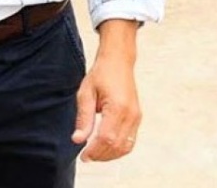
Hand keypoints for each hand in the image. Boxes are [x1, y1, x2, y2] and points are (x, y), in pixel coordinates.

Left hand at [71, 21, 140, 161]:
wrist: (118, 60)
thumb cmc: (101, 74)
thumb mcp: (86, 93)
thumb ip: (83, 118)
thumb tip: (78, 140)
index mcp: (118, 107)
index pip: (106, 138)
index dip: (94, 151)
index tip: (83, 156)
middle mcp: (131, 114)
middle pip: (117, 146)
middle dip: (101, 155)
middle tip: (87, 156)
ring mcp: (136, 117)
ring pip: (126, 146)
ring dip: (110, 155)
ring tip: (95, 153)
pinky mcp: (137, 117)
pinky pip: (130, 140)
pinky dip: (119, 148)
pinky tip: (106, 147)